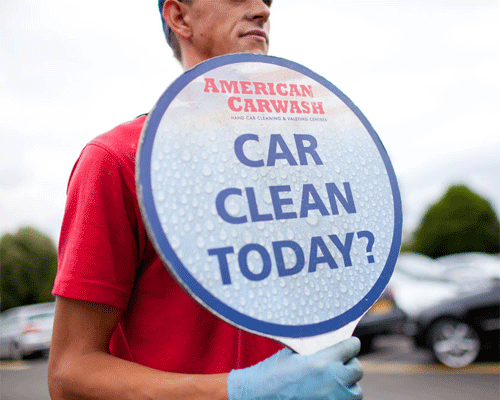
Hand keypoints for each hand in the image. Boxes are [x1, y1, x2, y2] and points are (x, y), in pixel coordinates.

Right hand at [227, 337, 362, 399]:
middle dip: (348, 364)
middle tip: (336, 364)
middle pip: (357, 368)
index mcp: (323, 361)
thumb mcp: (295, 352)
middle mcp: (332, 381)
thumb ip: (317, 347)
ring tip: (332, 382)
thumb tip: (332, 340)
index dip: (349, 344)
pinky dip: (341, 398)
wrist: (259, 395)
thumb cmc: (274, 372)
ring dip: (347, 385)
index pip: (352, 347)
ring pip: (355, 391)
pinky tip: (327, 393)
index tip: (347, 345)